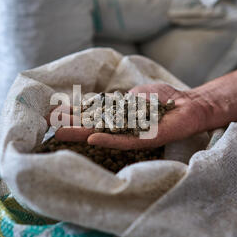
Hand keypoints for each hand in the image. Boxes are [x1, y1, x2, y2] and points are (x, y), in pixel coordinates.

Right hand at [49, 84, 205, 149]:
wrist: (188, 103)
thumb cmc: (163, 98)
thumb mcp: (135, 95)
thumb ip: (117, 101)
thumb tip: (97, 103)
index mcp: (118, 116)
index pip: (90, 116)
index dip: (72, 115)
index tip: (52, 114)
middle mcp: (121, 127)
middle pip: (92, 127)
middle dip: (70, 127)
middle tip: (49, 128)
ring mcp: (132, 134)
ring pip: (103, 135)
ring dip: (82, 134)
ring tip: (61, 134)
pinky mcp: (145, 139)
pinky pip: (125, 141)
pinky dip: (108, 139)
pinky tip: (91, 139)